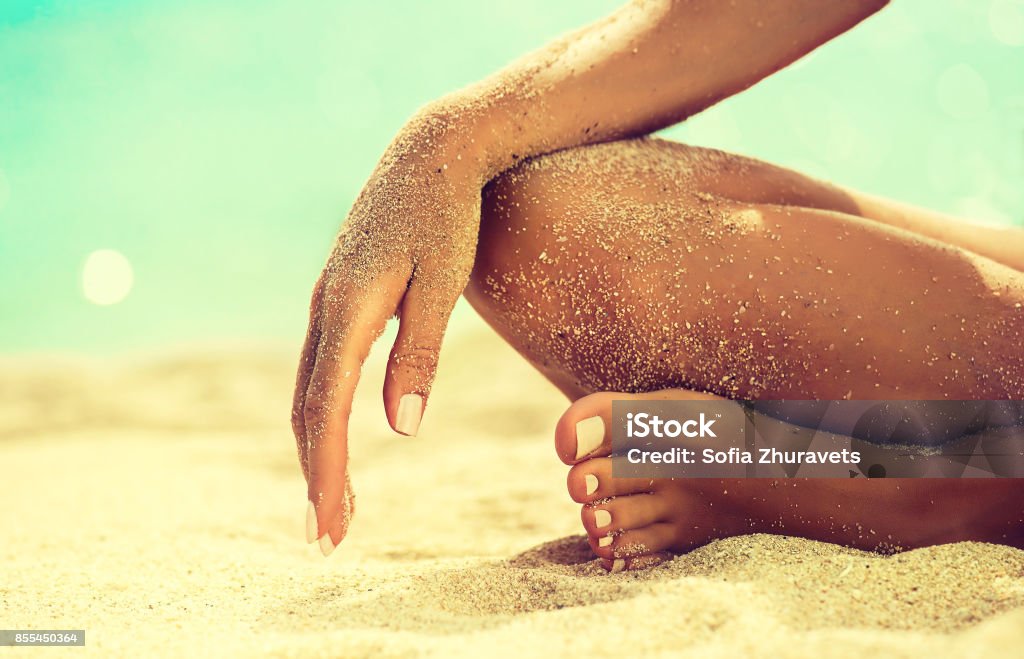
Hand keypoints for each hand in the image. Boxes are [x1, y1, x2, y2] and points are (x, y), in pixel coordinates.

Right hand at [292, 109, 483, 553]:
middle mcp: (325, 306)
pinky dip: (322, 411)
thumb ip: (420, 355)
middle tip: (328, 536)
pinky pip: (320, 365)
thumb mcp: (443, 285)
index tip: (330, 527)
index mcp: (347, 308)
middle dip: (315, 475)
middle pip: (306, 408)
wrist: (434, 149)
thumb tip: (400, 429)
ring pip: (308, 389)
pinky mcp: (339, 294)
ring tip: (332, 500)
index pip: (325, 410)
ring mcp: (327, 298)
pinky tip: (335, 434)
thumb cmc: (449, 215)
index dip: (325, 473)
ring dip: (315, 448)